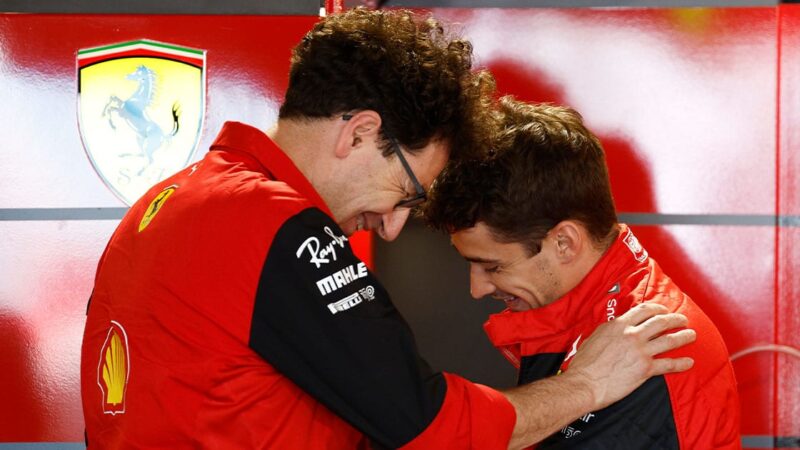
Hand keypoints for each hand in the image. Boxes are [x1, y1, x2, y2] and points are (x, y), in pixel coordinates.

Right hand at [565, 302, 695, 409]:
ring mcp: (640, 351)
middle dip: (674, 319)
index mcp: (618, 325)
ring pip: (669, 340)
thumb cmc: (585, 362)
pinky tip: (689, 362)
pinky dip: (681, 363)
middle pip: (660, 322)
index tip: (663, 310)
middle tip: (682, 320)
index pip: (643, 310)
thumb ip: (610, 330)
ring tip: (691, 335)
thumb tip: (618, 327)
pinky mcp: (645, 368)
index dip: (657, 308)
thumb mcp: (595, 336)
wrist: (584, 382)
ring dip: (683, 336)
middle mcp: (632, 335)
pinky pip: (669, 364)